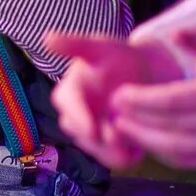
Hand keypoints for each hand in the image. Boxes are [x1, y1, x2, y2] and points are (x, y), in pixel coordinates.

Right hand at [44, 30, 183, 168]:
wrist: (148, 73)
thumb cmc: (120, 57)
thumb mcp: (101, 47)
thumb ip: (75, 45)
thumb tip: (47, 37)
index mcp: (69, 92)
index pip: (67, 107)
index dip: (79, 118)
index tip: (92, 129)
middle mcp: (76, 114)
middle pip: (78, 132)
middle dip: (95, 139)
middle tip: (116, 139)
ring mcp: (93, 131)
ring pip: (94, 149)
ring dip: (109, 151)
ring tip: (130, 149)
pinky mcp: (109, 145)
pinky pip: (111, 157)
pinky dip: (124, 156)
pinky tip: (139, 150)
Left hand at [105, 29, 195, 169]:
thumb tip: (174, 34)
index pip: (170, 101)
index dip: (140, 100)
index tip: (116, 95)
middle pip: (168, 126)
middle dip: (135, 120)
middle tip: (110, 112)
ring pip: (174, 148)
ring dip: (142, 139)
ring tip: (119, 126)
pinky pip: (184, 159)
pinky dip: (158, 151)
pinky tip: (140, 138)